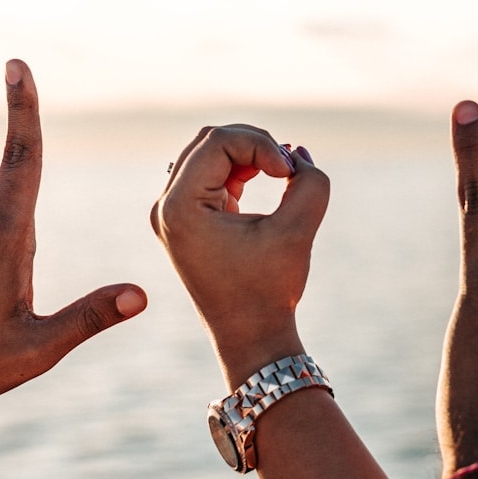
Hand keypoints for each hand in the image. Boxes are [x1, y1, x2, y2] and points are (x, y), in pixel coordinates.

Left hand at [151, 128, 328, 385]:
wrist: (251, 337)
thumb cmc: (269, 291)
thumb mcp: (297, 231)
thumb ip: (310, 183)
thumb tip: (298, 153)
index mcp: (180, 208)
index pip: (219, 141)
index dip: (261, 145)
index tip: (290, 173)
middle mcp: (166, 207)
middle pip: (209, 141)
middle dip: (254, 144)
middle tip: (288, 168)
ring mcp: (173, 214)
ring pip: (209, 153)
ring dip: (249, 155)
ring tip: (282, 174)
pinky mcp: (187, 220)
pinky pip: (211, 174)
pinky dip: (241, 170)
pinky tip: (269, 179)